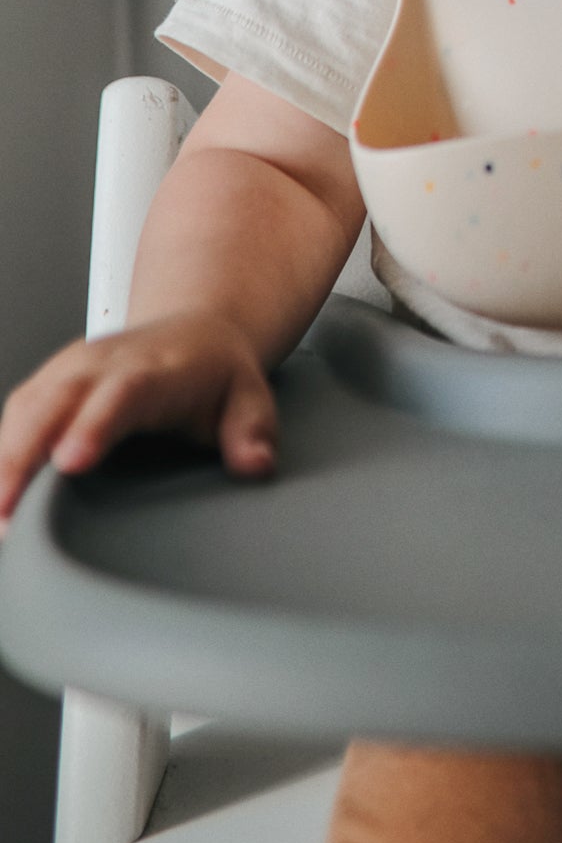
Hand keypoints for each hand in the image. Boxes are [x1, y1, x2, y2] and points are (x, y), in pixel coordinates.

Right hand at [0, 315, 277, 526]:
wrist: (195, 330)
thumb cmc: (216, 371)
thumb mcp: (250, 396)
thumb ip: (253, 431)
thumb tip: (256, 464)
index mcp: (155, 368)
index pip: (120, 394)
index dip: (93, 425)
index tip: (70, 462)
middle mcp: (102, 363)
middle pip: (53, 403)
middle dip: (23, 455)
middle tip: (6, 512)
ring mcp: (68, 371)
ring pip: (24, 411)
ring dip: (3, 462)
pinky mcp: (45, 385)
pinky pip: (14, 417)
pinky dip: (0, 456)